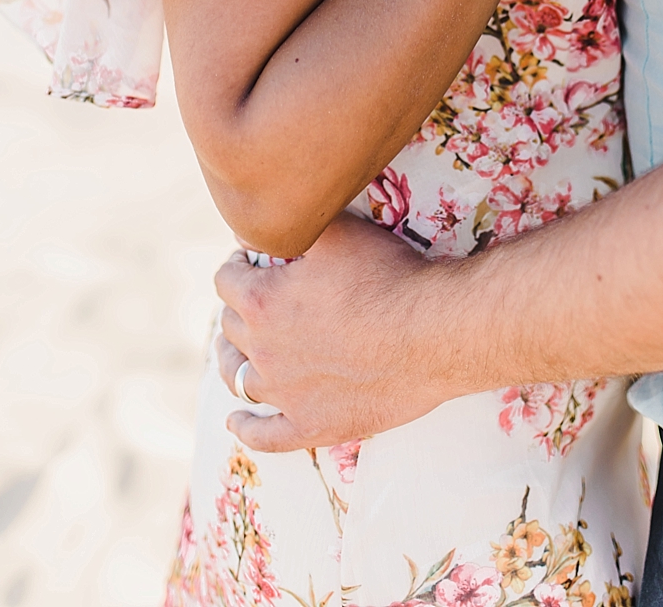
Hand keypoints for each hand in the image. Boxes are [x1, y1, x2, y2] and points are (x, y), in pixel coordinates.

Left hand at [214, 211, 462, 451]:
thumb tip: (266, 227)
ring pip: (238, 379)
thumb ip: (299, 227)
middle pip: (231, 328)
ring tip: (239, 352)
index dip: (236, 266)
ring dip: (233, 362)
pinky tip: (237, 421)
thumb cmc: (390, 277)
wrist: (434, 333)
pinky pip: (264, 435)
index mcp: (263, 302)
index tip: (249, 261)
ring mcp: (286, 394)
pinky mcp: (312, 425)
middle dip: (238, 309)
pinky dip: (245, 429)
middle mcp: (264, 351)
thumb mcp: (343, 232)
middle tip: (255, 300)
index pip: (227, 280)